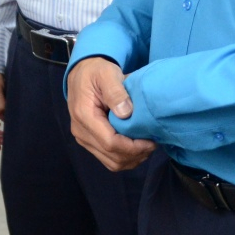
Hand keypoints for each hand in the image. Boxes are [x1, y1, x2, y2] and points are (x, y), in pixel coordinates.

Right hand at [65, 57, 156, 171]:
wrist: (82, 74)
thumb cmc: (96, 72)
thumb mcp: (107, 74)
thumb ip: (116, 92)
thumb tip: (126, 113)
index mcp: (84, 116)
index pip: (110, 143)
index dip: (133, 147)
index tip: (151, 141)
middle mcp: (80, 131)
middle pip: (112, 156)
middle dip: (136, 154)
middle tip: (153, 143)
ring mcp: (83, 138)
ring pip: (112, 163)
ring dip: (132, 159)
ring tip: (146, 146)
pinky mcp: (89, 141)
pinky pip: (109, 159)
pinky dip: (126, 158)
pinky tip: (136, 147)